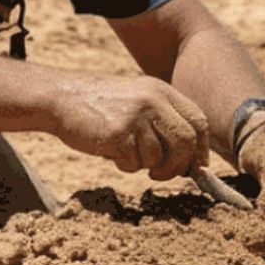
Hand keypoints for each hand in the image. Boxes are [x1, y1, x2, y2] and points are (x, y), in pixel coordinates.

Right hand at [53, 75, 208, 181]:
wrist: (63, 98)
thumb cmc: (104, 106)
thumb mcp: (141, 100)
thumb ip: (166, 122)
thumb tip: (194, 163)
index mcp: (162, 91)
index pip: (199, 122)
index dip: (201, 148)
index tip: (195, 165)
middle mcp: (153, 100)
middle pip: (186, 142)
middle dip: (177, 166)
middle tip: (160, 173)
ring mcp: (135, 116)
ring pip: (158, 157)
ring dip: (144, 164)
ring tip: (126, 151)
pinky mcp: (117, 133)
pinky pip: (134, 164)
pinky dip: (125, 165)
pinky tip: (112, 151)